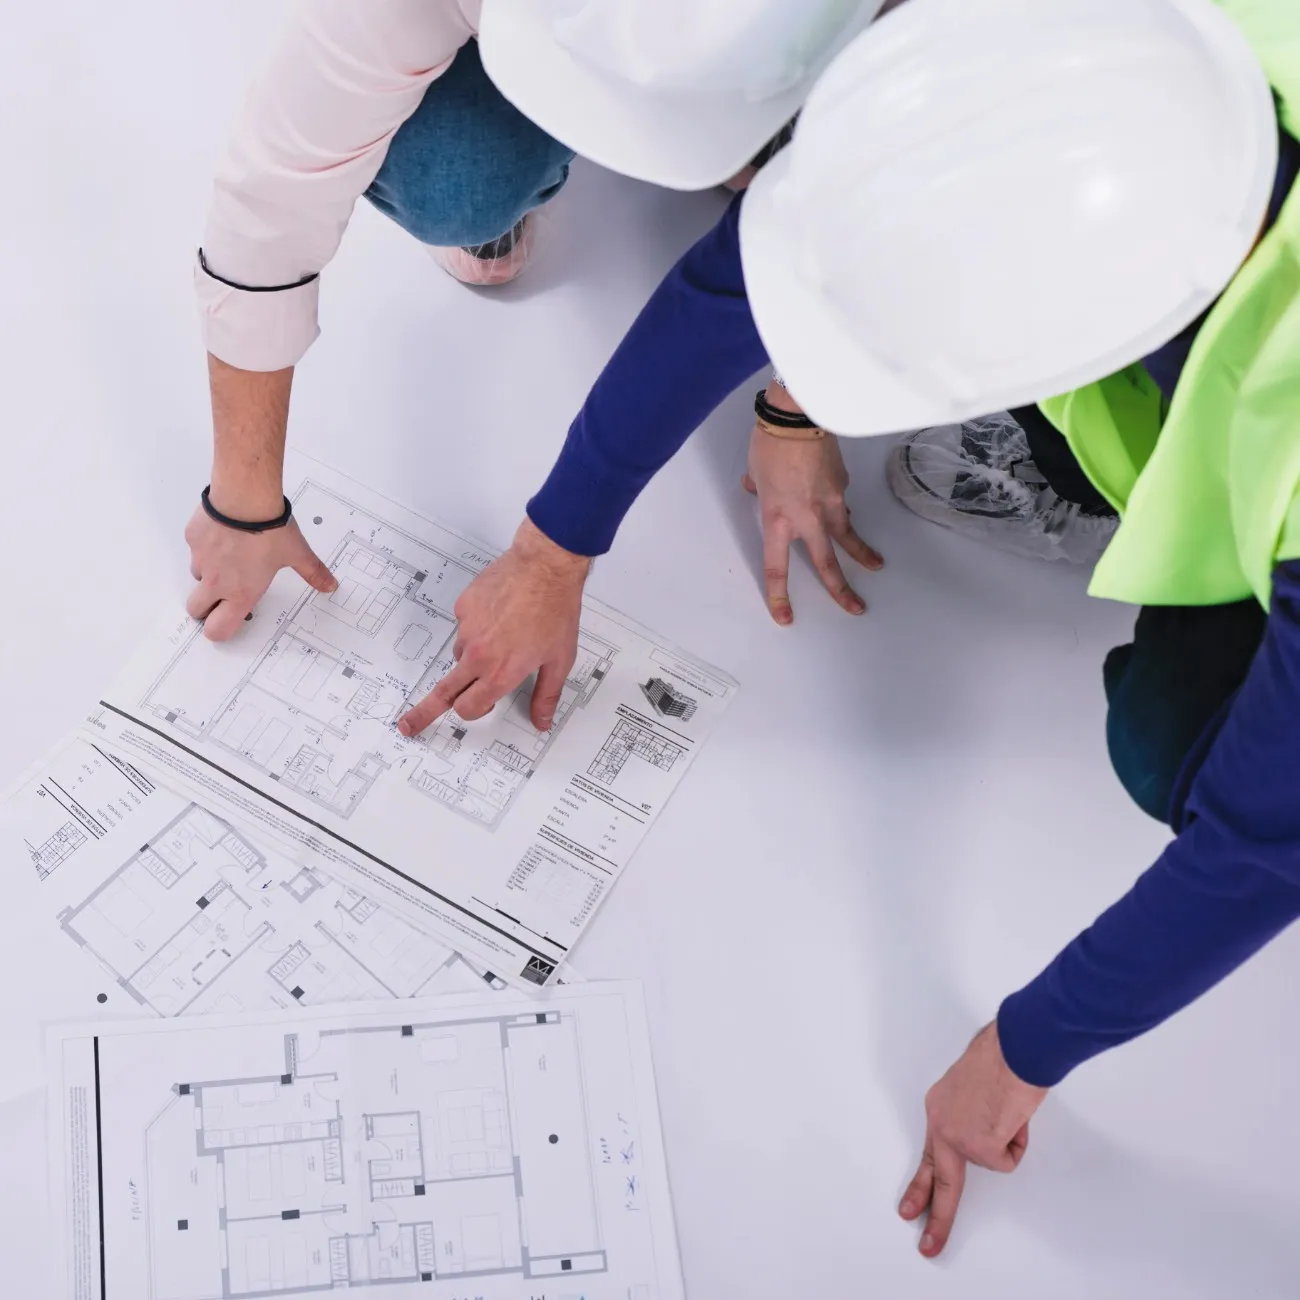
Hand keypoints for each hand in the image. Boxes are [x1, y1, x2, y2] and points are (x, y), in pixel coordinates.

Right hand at [184, 500, 336, 640]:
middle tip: (222, 596)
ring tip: (230, 558)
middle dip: (207, 608)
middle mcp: (217, 582)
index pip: (218, 629)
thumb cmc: (269, 528)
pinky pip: (196, 550)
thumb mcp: (297, 554)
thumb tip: (329, 584)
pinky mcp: (192, 540)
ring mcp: (201, 561)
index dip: (219, 630)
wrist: (245, 497)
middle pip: (196, 610)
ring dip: (209, 574)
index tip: (226, 622)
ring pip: (197, 577)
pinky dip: (206, 546)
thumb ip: (313, 573)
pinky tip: (223, 534)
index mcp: (241, 593)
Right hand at [398, 518, 589, 735]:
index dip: (473, 712)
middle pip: (443, 692)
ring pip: (460, 656)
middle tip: (408, 724)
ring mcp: (467, 630)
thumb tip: (541, 721)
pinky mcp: (463, 608)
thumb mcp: (559, 660)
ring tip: (505, 636)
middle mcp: (478, 655)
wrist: (545, 567)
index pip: (469, 708)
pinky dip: (478, 626)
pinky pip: (464, 626)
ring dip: (473, 657)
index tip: (467, 712)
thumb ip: (546, 695)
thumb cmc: (556, 610)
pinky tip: (500, 614)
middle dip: (423, 713)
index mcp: (501, 673)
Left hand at [743, 405, 881, 625]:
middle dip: (841, 590)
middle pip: (826, 563)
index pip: (777, 566)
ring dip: (862, 554)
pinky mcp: (842, 486)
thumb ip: (759, 489)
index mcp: (777, 519)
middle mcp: (806, 518)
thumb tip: (758, 488)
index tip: (786, 618)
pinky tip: (842, 506)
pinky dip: (841, 509)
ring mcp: (829, 503)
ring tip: (875, 566)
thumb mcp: (755, 472)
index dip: (780, 595)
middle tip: (855, 608)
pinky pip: (842, 503)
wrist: (798, 415)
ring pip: (847, 536)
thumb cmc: (769, 443)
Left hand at [899, 1023, 1048, 1257]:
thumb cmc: (1005, 1057)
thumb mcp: (979, 1088)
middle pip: (938, 1179)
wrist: (1014, 1047)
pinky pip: (1008, 1158)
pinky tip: (1013, 1113)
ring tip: (1009, 1106)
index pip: (930, 1153)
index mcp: (939, 1106)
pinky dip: (1018, 1139)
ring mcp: (957, 1137)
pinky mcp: (978, 1146)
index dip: (922, 1184)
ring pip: (992, 1158)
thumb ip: (976, 1114)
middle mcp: (940, 1122)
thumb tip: (990, 1125)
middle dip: (936, 1216)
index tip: (910, 1209)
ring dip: (1007, 1137)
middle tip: (925, 1244)